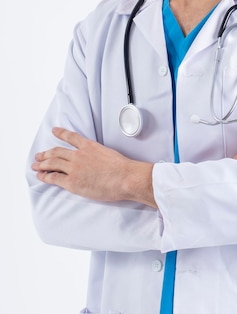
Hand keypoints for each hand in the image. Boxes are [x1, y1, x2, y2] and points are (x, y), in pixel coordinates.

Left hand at [32, 128, 155, 206]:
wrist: (125, 177)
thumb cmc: (122, 168)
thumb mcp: (109, 153)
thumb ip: (99, 154)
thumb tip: (96, 160)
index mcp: (89, 146)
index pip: (71, 137)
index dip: (61, 133)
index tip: (54, 130)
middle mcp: (79, 155)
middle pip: (57, 152)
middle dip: (46, 154)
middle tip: (39, 156)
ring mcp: (75, 169)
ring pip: (53, 163)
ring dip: (42, 164)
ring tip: (36, 166)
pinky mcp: (73, 182)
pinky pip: (54, 178)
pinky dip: (45, 176)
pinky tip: (41, 176)